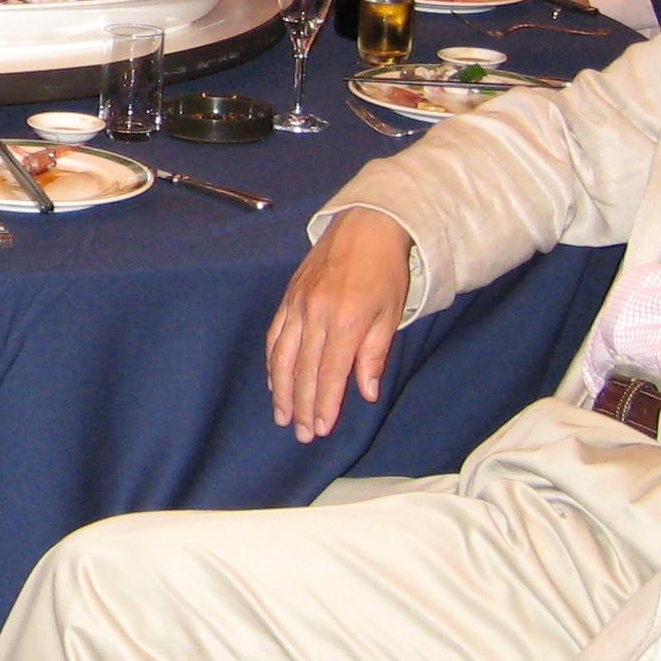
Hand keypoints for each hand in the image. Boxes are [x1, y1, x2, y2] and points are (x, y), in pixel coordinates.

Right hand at [266, 208, 414, 442]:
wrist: (364, 227)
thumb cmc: (384, 272)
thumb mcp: (389, 314)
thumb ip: (374, 355)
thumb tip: (366, 392)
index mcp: (347, 320)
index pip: (330, 373)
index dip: (324, 404)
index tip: (321, 429)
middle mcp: (316, 314)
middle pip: (303, 370)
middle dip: (302, 405)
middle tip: (301, 434)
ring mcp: (298, 304)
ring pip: (282, 355)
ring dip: (281, 390)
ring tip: (282, 416)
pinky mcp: (288, 296)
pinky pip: (274, 334)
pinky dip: (271, 361)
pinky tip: (273, 381)